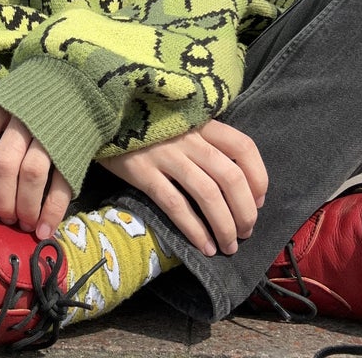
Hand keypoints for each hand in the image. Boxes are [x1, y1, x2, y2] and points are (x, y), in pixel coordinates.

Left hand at [0, 102, 71, 239]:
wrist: (79, 84)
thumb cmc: (33, 105)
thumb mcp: (5, 113)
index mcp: (0, 107)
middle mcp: (23, 118)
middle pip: (4, 164)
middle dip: (1, 200)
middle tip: (5, 217)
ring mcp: (51, 131)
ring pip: (32, 175)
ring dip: (26, 207)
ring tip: (25, 223)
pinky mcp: (74, 145)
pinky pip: (62, 183)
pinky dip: (52, 211)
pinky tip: (44, 228)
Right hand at [99, 120, 267, 256]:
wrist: (102, 115)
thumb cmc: (146, 123)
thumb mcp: (180, 121)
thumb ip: (206, 140)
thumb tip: (240, 181)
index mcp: (201, 121)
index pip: (243, 147)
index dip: (258, 177)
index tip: (259, 201)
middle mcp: (188, 137)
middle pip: (230, 177)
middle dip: (245, 212)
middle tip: (246, 232)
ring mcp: (165, 154)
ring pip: (207, 194)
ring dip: (224, 226)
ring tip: (228, 246)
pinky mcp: (142, 172)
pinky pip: (175, 205)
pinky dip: (194, 229)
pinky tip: (203, 246)